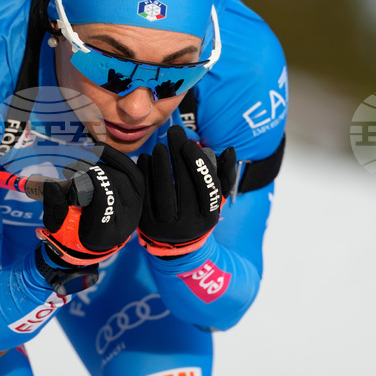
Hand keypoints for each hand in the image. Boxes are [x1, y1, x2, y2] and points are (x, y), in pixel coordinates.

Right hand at [36, 144, 144, 267]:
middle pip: (116, 185)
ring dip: (107, 163)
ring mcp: (136, 209)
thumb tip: (52, 184)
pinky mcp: (139, 199)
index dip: (92, 183)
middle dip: (94, 172)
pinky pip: (135, 174)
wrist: (93, 242)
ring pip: (127, 177)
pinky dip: (120, 159)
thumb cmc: (72, 233)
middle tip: (74, 169)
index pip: (106, 201)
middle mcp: (126, 221)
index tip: (74, 175)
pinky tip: (103, 151)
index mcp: (106, 232)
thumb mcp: (57, 225)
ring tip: (89, 159)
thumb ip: (54, 205)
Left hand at [137, 126, 236, 257]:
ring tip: (160, 146)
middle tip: (174, 132)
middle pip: (185, 187)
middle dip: (179, 157)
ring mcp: (166, 226)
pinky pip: (145, 197)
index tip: (190, 142)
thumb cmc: (197, 210)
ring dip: (161, 166)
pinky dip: (145, 175)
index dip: (199, 164)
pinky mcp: (146, 224)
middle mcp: (188, 224)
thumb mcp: (214, 197)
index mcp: (209, 217)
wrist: (173, 243)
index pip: (207, 188)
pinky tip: (145, 158)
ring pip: (163, 194)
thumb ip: (224, 174)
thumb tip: (230, 150)